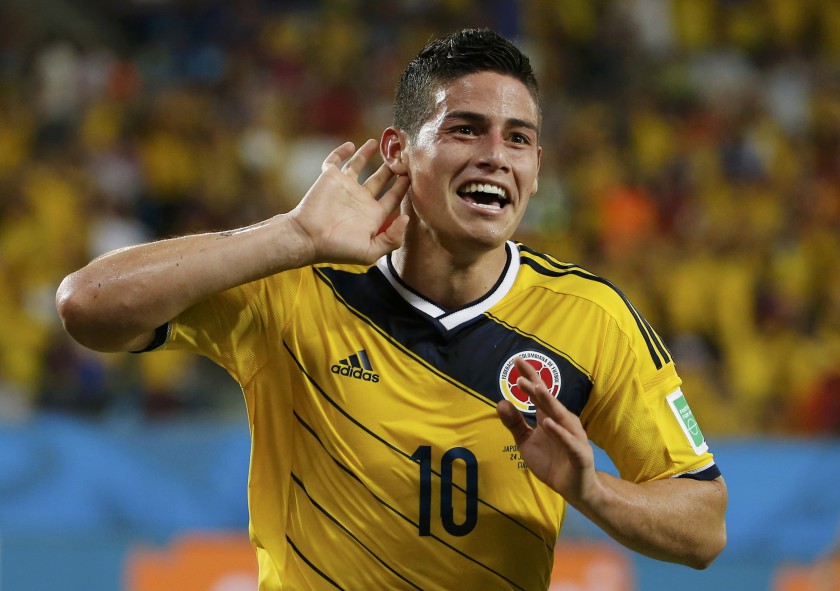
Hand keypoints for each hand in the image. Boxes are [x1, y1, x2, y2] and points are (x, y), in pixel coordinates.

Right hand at [289, 139, 409, 264]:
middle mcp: (360, 199)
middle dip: (391, 168)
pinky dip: (341, 151)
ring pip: (359, 165)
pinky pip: (335, 161)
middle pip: (380, 179)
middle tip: (402, 156)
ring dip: (368, 154)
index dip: (403, 186)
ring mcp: (345, 187)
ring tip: (380, 143)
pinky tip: (351, 145)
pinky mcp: (329, 178)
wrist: (308, 238)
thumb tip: (406, 218)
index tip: (413, 174)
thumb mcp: (370, 251)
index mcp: (372, 215)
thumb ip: (392, 238)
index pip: (393, 197)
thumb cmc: (337, 248)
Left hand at [497, 357, 599, 505]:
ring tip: (537, 389)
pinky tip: (548, 423)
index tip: (516, 360)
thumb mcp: (525, 442)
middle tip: (521, 374)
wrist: (573, 488)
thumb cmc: (550, 461)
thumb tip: (500, 402)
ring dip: (549, 402)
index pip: (538, 393)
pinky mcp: (579, 454)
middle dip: (536, 386)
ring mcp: (572, 436)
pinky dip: (559, 432)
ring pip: (560, 416)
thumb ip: (514, 423)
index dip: (529, 376)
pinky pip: (568, 441)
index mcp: (549, 417)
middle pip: (548, 400)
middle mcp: (562, 422)